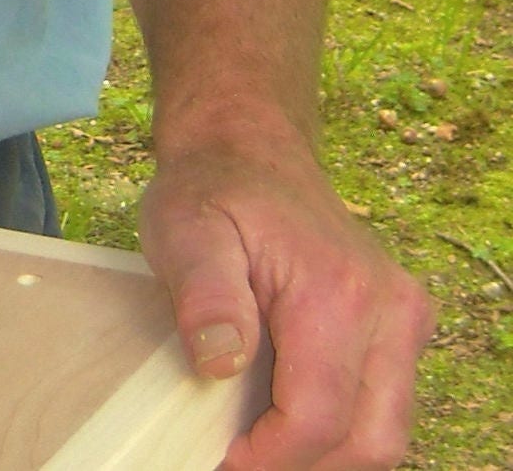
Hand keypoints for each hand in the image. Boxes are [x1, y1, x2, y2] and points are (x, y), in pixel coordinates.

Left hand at [139, 129, 434, 470]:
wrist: (248, 148)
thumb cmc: (212, 189)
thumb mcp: (182, 228)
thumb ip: (203, 295)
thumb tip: (220, 363)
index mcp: (336, 291)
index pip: (315, 418)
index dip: (266, 458)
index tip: (219, 458)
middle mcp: (389, 308)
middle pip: (365, 441)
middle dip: (301, 462)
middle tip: (239, 453)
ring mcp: (405, 317)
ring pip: (384, 433)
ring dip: (326, 449)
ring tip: (262, 432)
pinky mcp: (405, 323)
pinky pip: (386, 406)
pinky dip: (344, 425)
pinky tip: (289, 407)